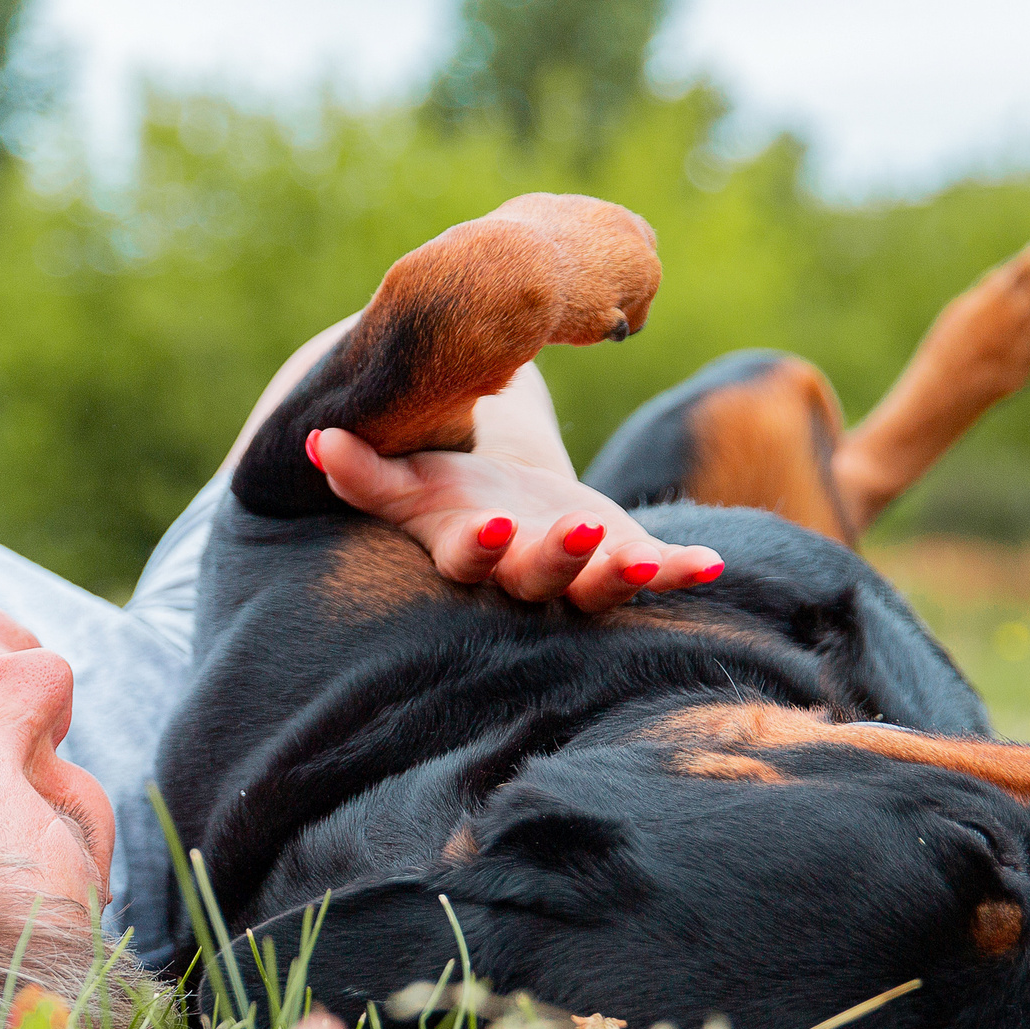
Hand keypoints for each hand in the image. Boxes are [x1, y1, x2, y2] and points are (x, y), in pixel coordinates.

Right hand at [309, 425, 724, 608]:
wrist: (507, 508)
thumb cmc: (450, 493)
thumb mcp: (409, 478)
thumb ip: (364, 468)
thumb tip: (316, 440)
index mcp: (469, 550)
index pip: (469, 559)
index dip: (481, 549)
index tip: (493, 527)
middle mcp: (522, 573)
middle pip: (539, 577)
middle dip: (559, 558)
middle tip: (579, 533)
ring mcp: (577, 573)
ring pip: (597, 588)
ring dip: (621, 576)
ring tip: (645, 561)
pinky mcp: (624, 561)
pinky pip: (656, 573)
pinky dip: (683, 572)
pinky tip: (713, 563)